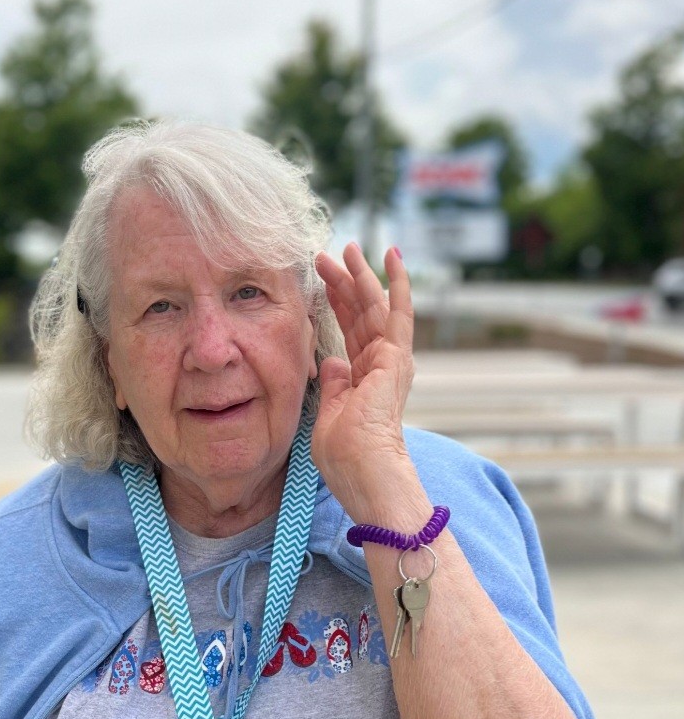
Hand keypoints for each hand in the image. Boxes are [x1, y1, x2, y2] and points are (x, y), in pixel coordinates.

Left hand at [311, 243, 414, 513]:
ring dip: (361, 275)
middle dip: (344, 283)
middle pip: (361, 314)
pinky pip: (397, 312)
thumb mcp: (328, 413)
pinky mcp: (396, 357)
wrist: (364, 472)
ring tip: (349, 246)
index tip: (321, 282)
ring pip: (375, 306)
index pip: (350, 333)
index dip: (337, 305)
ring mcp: (391, 361)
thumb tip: (330, 361)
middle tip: (328, 255)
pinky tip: (390, 256)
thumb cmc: (345, 457)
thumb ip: (332, 386)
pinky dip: (396, 283)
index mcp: (364, 380)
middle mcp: (382, 367)